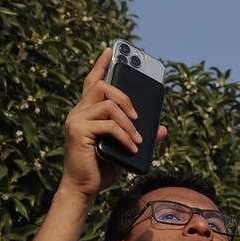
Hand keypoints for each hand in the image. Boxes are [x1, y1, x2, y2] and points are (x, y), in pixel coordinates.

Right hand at [60, 48, 164, 199]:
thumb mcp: (127, 149)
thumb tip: (163, 129)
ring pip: (108, 103)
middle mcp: (78, 112)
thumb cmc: (102, 169)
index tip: (110, 50)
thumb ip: (142, 136)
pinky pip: (108, 124)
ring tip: (137, 140)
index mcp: (87, 112)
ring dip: (128, 122)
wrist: (83, 190)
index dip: (101, 65)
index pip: (92, 82)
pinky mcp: (78, 131)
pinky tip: (131, 148)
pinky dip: (125, 136)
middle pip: (102, 86)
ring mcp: (76, 120)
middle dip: (125, 97)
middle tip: (138, 117)